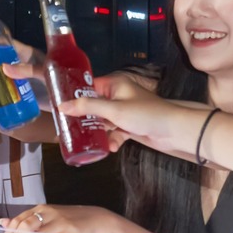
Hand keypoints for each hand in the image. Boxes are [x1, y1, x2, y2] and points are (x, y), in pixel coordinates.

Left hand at [0, 204, 124, 232]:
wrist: (95, 219)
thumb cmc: (71, 222)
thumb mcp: (48, 221)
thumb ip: (28, 223)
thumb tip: (3, 223)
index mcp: (38, 209)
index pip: (17, 220)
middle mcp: (44, 211)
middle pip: (20, 223)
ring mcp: (53, 218)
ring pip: (29, 229)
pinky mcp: (63, 227)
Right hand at [60, 71, 182, 154]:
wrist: (173, 131)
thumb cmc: (144, 114)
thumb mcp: (113, 110)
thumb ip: (87, 108)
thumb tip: (61, 106)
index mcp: (114, 84)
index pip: (88, 87)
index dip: (74, 95)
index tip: (58, 107)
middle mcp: (117, 96)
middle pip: (93, 106)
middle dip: (83, 119)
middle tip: (66, 130)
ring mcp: (123, 112)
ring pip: (102, 122)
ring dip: (98, 133)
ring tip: (85, 143)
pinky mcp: (129, 126)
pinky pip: (114, 132)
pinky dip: (113, 140)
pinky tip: (112, 148)